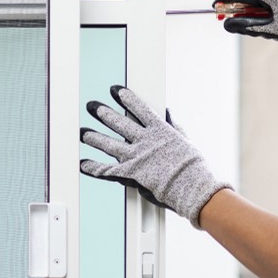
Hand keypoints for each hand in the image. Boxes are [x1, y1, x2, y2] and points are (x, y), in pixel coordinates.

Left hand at [79, 85, 231, 228]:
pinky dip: (94, 168)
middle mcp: (145, 141)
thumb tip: (167, 112)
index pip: (139, 109)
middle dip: (103, 113)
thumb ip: (174, 125)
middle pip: (119, 124)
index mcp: (160, 130)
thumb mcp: (185, 140)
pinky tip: (83, 164)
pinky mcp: (131, 174)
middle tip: (91, 106)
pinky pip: (108, 170)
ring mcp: (136, 157)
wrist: (192, 188)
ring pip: (110, 144)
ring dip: (94, 138)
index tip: (115, 90)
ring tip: (83, 133)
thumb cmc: (194, 167)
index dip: (126, 99)